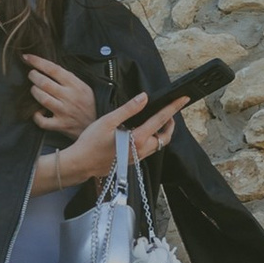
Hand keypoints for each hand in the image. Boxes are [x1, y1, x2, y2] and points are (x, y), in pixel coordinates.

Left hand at [23, 53, 96, 141]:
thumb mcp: (84, 87)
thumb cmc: (88, 105)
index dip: (38, 62)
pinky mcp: (61, 125)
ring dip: (34, 91)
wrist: (96, 125)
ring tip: (34, 89)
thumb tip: (48, 68)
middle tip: (32, 74)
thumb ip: (69, 78)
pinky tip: (38, 111)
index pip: (54, 69)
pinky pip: (42, 121)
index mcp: (76, 85)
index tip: (27, 57)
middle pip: (44, 82)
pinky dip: (36, 116)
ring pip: (42, 98)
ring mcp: (64, 112)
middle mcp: (69, 97)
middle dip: (33, 76)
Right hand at [41, 85, 188, 190]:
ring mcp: (136, 158)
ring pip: (157, 146)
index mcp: (137, 138)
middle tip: (168, 113)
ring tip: (155, 121)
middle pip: (165, 137)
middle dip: (170, 124)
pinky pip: (148, 151)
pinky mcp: (131, 162)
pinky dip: (150, 140)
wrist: (80, 164)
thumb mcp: (108, 120)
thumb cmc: (90, 143)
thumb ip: (129, 109)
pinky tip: (140, 133)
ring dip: (160, 133)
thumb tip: (144, 98)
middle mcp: (141, 151)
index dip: (173, 108)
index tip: (183, 99)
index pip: (161, 120)